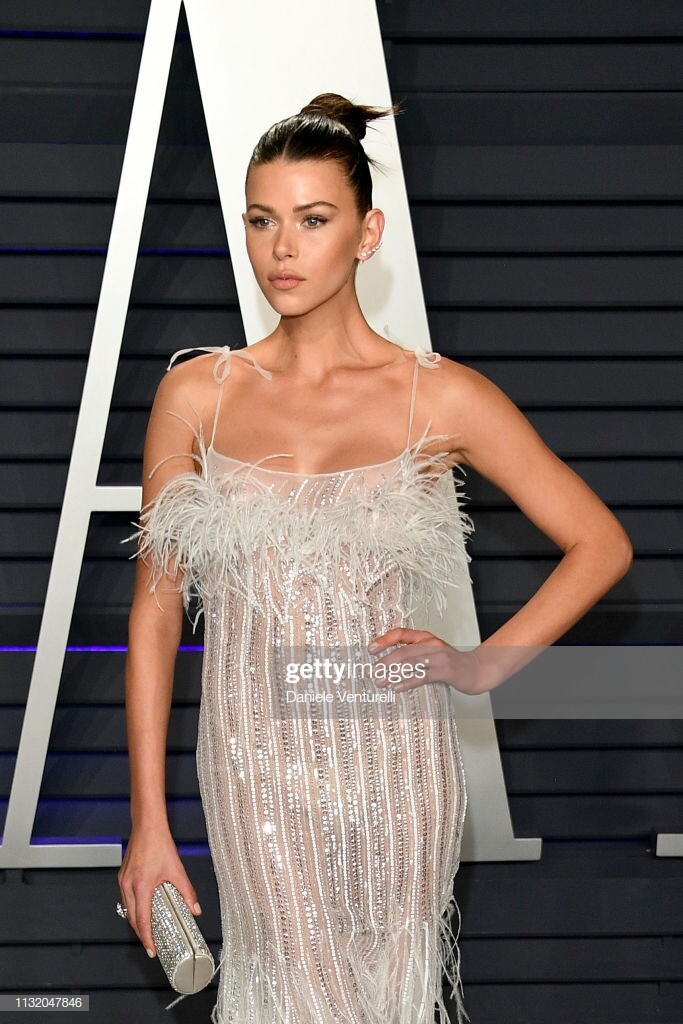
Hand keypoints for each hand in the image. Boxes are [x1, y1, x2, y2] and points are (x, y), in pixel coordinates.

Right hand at [117, 824, 202, 958]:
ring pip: (127, 909)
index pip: (142, 921)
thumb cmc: (159, 844)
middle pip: (132, 919)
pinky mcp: (123, 875)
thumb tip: (195, 909)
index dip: (147, 938)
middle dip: (141, 934)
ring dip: (136, 921)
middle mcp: (128, 886)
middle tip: (151, 944)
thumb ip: (187, 892)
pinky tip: (143, 908)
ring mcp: (123, 880)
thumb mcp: (177, 870)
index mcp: (141, 886)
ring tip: (148, 929)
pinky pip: (126, 898)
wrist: (147, 826)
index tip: (152, 950)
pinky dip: (134, 907)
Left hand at [368, 627, 483, 695]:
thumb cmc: (450, 663)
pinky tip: (397, 688)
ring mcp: (438, 656)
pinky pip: (422, 676)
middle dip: (383, 662)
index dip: (384, 640)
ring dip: (391, 673)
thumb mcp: (431, 653)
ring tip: (379, 682)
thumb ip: (414, 653)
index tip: (370, 649)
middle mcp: (431, 644)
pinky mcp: (445, 670)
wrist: (476, 669)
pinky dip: (407, 682)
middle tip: (370, 673)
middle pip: (402, 651)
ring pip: (410, 663)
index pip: (401, 633)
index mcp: (425, 637)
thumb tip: (388, 662)